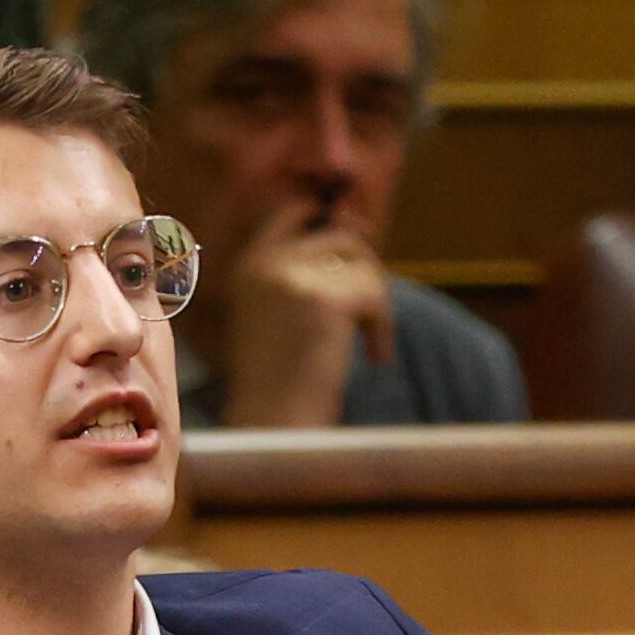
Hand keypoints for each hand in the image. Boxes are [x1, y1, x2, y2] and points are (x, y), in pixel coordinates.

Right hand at [220, 199, 397, 431]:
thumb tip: (358, 224)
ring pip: (362, 260)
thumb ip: (309, 275)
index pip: (294, 209)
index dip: (331, 217)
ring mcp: (291, 276)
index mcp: (250, 265)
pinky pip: (374, 292)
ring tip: (371, 341)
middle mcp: (265, 263)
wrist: (274, 425)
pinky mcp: (322, 299)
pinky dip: (384, 326)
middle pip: (340, 234)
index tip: (358, 243)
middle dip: (367, 266)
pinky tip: (376, 357)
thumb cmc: (282, 383)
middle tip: (374, 304)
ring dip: (378, 300)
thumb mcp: (283, 317)